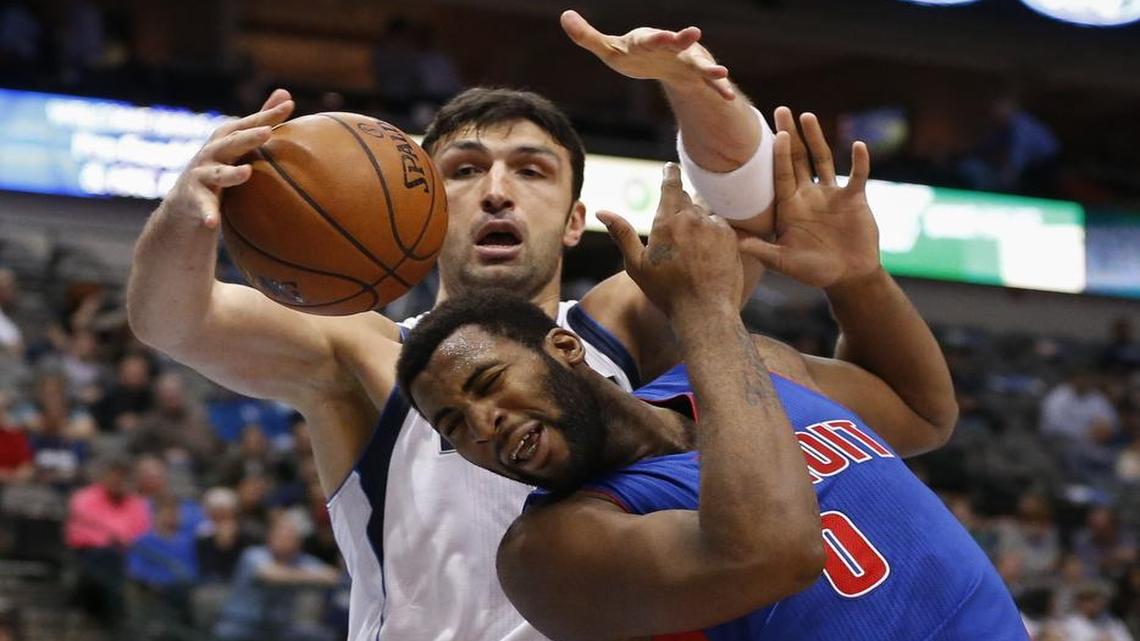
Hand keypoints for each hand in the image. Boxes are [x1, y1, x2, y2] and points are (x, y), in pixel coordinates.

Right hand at [160, 89, 294, 228]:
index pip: (247, 124)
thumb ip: (260, 122)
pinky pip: (202, 207)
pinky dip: (207, 213)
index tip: (289, 106)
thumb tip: (286, 94)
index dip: (266, 115)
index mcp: (226, 141)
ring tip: (246, 173)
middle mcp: (211, 153)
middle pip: (230, 143)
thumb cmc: (220, 168)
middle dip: (247, 137)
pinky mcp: (192, 198)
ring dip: (231, 174)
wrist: (186, 202)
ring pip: (216, 174)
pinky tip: (213, 222)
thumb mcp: (239, 145)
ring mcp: (200, 175)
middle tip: (267, 133)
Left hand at [560, 10, 733, 99]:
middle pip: (677, 43)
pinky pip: (709, 83)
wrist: (659, 62)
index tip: (661, 36)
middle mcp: (670, 48)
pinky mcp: (695, 75)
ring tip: (722, 73)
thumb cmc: (632, 54)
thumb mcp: (609, 49)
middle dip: (684, 39)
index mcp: (648, 40)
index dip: (655, 37)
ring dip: (710, 69)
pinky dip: (720, 88)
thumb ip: (587, 36)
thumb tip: (564, 16)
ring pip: (699, 64)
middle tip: (694, 33)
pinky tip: (729, 98)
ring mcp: (685, 61)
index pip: (650, 38)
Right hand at [597, 163, 741, 318]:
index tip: (670, 167)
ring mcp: (714, 227)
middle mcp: (691, 218)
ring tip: (692, 251)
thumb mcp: (637, 266)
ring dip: (697, 224)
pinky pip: (720, 227)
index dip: (670, 173)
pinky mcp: (731, 238)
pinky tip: (707, 256)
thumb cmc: (667, 293)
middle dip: (680, 208)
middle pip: (686, 200)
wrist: (705, 312)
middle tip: (676, 231)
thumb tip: (602, 211)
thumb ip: (622, 234)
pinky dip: (713, 235)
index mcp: (666, 221)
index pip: (670, 185)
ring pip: (703, 215)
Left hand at [738, 108, 880, 289]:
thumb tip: (734, 242)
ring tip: (807, 116)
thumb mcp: (785, 262)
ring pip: (823, 160)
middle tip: (781, 110)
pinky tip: (858, 145)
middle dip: (790, 135)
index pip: (781, 175)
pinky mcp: (854, 198)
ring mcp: (831, 194)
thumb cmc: (813, 271)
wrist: (848, 276)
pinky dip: (859, 161)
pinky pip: (857, 175)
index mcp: (790, 206)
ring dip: (817, 138)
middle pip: (797, 159)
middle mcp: (808, 195)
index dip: (778, 156)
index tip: (774, 135)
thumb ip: (762, 250)